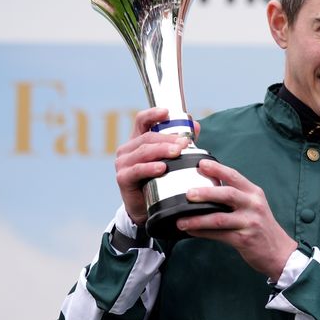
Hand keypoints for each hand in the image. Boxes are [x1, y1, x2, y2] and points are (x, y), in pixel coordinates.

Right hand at [114, 108, 199, 224]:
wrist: (144, 208)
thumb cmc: (157, 179)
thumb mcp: (169, 159)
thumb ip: (181, 142)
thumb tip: (196, 125)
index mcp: (138, 140)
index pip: (142, 121)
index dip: (153, 114)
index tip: (167, 112)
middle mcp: (127, 149)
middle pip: (148, 137)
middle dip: (168, 138)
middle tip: (185, 142)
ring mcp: (123, 163)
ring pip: (144, 151)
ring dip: (162, 150)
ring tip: (177, 152)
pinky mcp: (123, 178)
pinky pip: (137, 170)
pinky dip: (150, 168)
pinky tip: (162, 168)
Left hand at [176, 159, 297, 280]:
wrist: (278, 251)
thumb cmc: (262, 226)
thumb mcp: (254, 205)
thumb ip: (236, 196)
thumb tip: (207, 189)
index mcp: (254, 193)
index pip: (234, 176)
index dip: (217, 169)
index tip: (201, 164)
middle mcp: (253, 205)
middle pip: (227, 194)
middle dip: (205, 193)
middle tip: (188, 193)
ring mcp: (250, 222)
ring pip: (219, 218)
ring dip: (198, 219)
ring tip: (181, 221)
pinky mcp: (244, 239)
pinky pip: (218, 235)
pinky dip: (202, 233)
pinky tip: (191, 231)